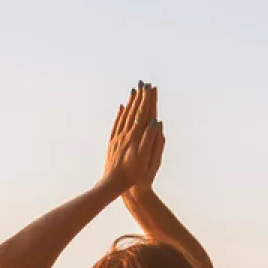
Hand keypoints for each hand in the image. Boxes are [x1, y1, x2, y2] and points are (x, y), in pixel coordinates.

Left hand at [103, 81, 164, 196]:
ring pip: (124, 116)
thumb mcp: (146, 159)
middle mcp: (125, 134)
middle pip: (133, 111)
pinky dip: (120, 114)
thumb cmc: (133, 175)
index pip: (143, 114)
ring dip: (130, 103)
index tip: (150, 88)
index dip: (147, 100)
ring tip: (134, 92)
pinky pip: (117, 124)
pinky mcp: (112, 142)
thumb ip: (150, 140)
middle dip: (140, 97)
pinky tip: (121, 108)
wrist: (113, 184)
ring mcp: (117, 138)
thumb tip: (155, 122)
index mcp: (135, 137)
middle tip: (143, 84)